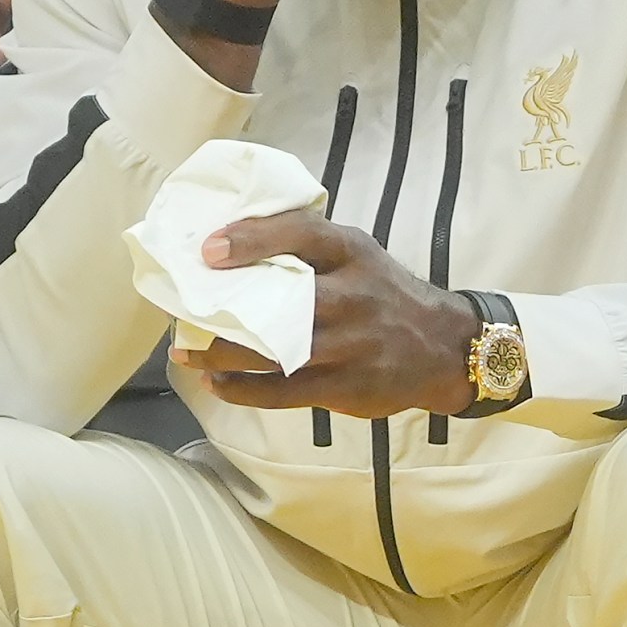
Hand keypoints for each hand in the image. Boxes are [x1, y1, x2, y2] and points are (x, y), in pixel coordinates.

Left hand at [171, 210, 481, 417]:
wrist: (444, 347)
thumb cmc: (385, 295)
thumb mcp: (359, 256)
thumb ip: (310, 247)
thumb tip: (232, 238)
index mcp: (354, 254)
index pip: (302, 234)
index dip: (252, 239)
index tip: (208, 249)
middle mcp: (354, 297)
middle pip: (281, 302)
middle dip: (225, 309)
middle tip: (183, 309)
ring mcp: (350, 345)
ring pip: (274, 353)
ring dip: (221, 354)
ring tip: (187, 351)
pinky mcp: (345, 387)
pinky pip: (282, 392)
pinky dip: (241, 389)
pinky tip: (216, 382)